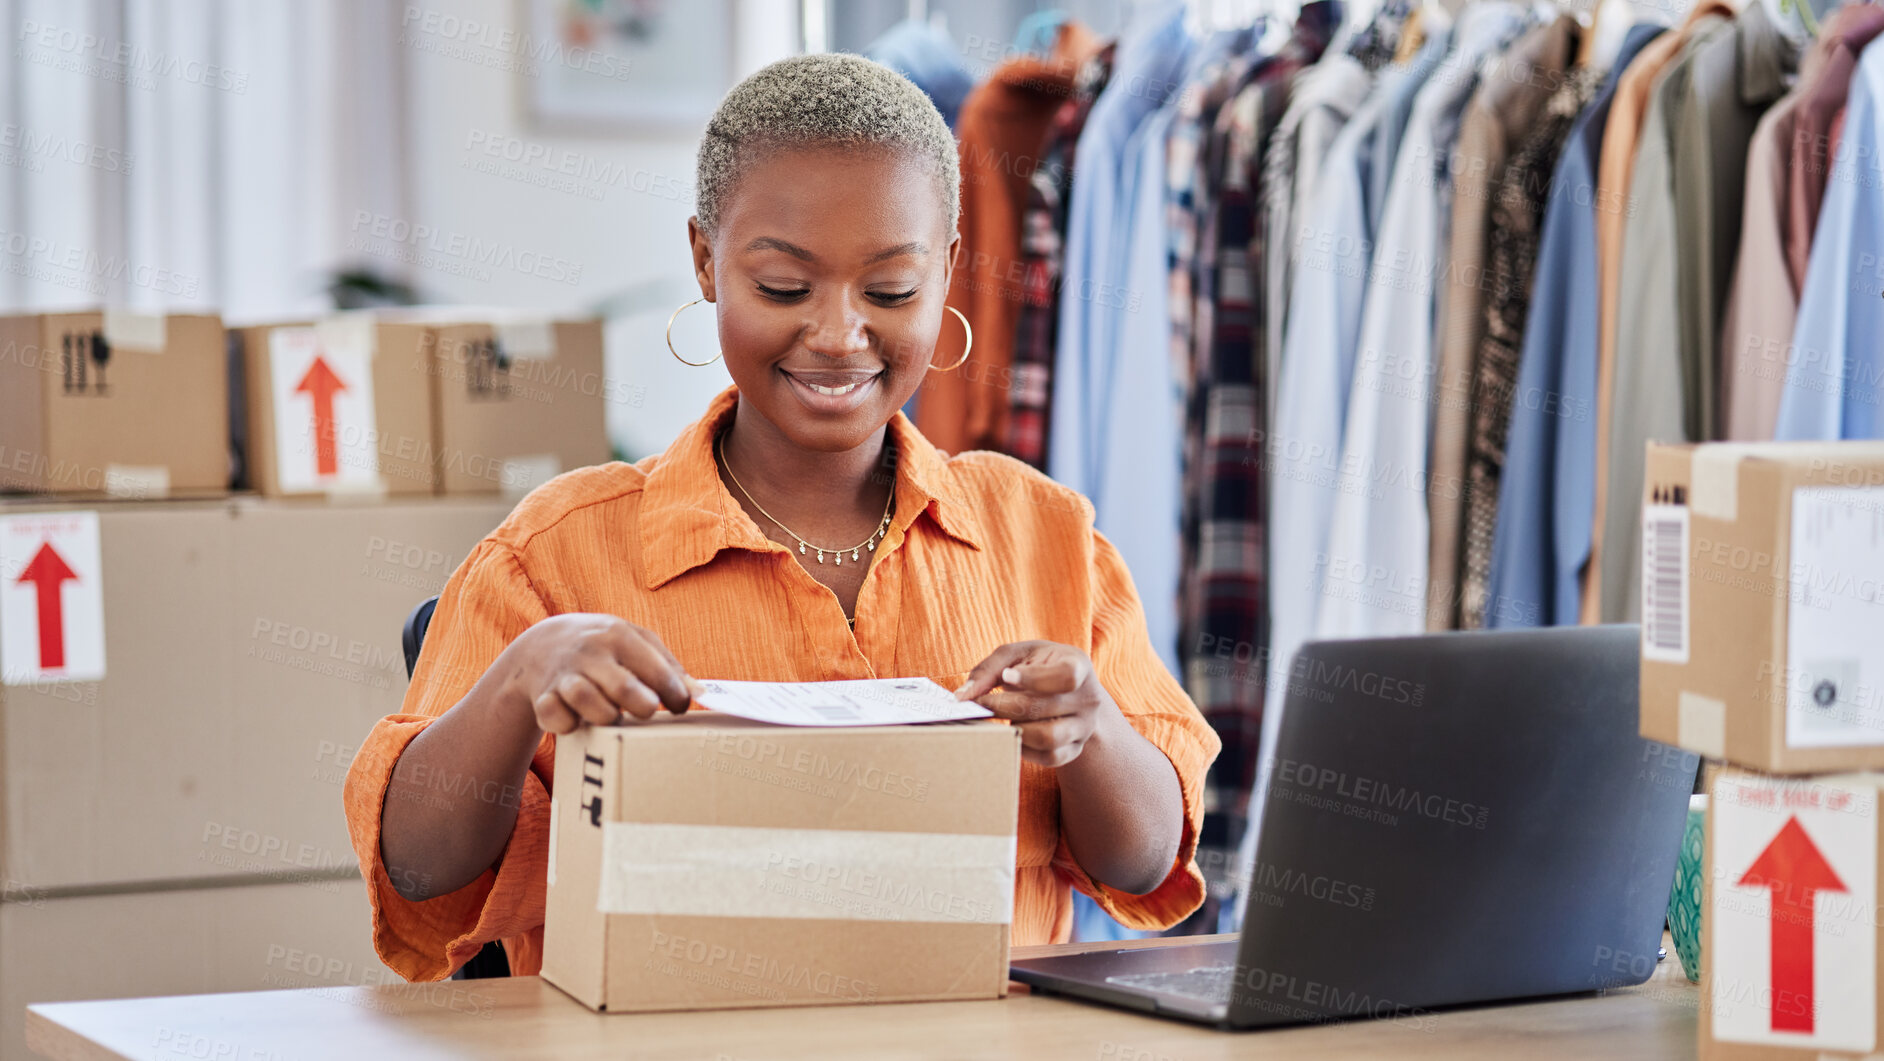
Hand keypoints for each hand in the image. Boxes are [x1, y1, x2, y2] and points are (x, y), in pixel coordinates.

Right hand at [502, 614, 695, 734]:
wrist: (543, 644)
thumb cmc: (604, 647)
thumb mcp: (636, 642)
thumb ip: (668, 665)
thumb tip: (699, 692)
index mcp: (618, 635)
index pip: (658, 672)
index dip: (676, 696)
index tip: (680, 708)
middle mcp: (590, 652)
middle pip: (624, 689)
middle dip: (643, 707)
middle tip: (646, 711)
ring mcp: (564, 674)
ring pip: (588, 701)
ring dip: (607, 716)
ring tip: (613, 716)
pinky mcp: (542, 697)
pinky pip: (556, 717)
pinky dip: (568, 724)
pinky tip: (577, 719)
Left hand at [955, 641, 1117, 767]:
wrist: (1069, 690)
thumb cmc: (1038, 666)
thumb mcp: (1017, 655)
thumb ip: (989, 670)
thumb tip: (962, 697)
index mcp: (1078, 666)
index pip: (1065, 676)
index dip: (1034, 679)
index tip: (1005, 677)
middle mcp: (1088, 698)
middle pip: (1046, 708)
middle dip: (1005, 707)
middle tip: (980, 704)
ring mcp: (1084, 727)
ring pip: (1048, 738)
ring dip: (1015, 729)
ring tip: (1001, 719)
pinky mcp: (1075, 749)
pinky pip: (1049, 758)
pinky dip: (1025, 748)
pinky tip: (1014, 732)